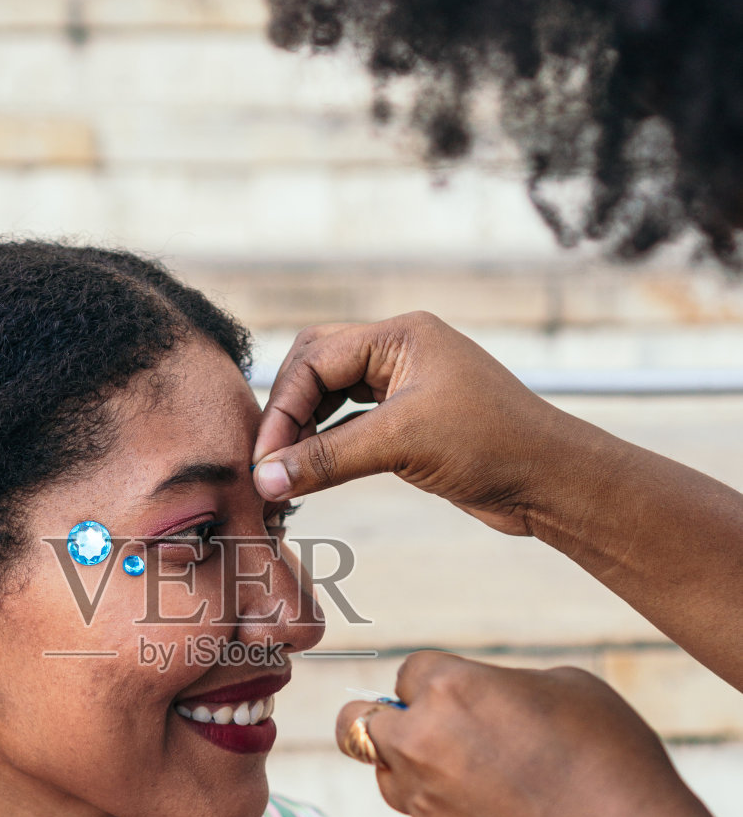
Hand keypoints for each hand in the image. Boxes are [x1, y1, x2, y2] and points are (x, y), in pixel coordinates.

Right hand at [252, 313, 576, 534]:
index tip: (265, 458)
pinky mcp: (411, 422)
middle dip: (288, 410)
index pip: (315, 359)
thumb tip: (265, 478)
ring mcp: (406, 386)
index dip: (283, 407)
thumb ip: (326, 459)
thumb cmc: (493, 445)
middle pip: (315, 367)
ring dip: (304, 430)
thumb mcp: (402, 445)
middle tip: (268, 459)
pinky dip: (327, 446)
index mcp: (400, 335)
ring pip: (331, 397)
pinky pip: (351, 425)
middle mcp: (400, 352)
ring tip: (284, 471)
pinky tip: (313, 473)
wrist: (551, 481)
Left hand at [337, 653, 706, 816]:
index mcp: (449, 691)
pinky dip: (453, 816)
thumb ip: (506, 688)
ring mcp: (426, 806)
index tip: (464, 694)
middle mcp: (420, 746)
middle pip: (356, 724)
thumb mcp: (569, 689)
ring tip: (476, 776)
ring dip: (414, 772)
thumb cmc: (610, 760)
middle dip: (384, 721)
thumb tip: (486, 703)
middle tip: (427, 729)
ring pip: (388, 779)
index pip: (407, 672)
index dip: (435, 681)